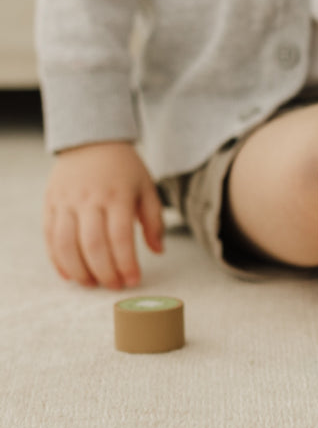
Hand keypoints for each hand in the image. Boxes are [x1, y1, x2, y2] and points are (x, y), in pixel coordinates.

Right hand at [43, 141, 164, 287]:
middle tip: (114, 286)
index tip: (133, 280)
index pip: (121, 237)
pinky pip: (50, 237)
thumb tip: (158, 251)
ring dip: (79, 270)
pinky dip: (58, 260)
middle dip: (105, 272)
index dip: (126, 263)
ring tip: (92, 284)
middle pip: (93, 245)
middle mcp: (90, 199)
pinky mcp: (50, 204)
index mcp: (118, 196)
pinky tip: (71, 274)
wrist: (92, 140)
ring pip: (66, 244)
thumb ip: (154, 220)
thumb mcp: (147, 188)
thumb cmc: (125, 169)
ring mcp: (66, 202)